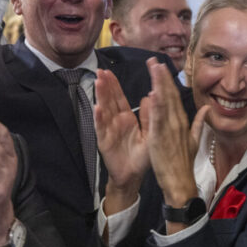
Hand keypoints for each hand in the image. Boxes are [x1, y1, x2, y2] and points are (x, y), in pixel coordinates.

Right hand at [94, 68, 150, 214]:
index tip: (109, 71)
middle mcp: (116, 122)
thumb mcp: (149, 134)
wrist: (133, 175)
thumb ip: (149, 117)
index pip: (119, 98)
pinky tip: (97, 108)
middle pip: (109, 101)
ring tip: (98, 82)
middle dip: (105, 86)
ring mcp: (109, 131)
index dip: (114, 85)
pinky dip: (99, 119)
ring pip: (104, 110)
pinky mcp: (105, 141)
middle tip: (100, 71)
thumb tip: (149, 97)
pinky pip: (102, 129)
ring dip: (101, 96)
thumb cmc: (141, 155)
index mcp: (126, 119)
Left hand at [145, 58, 208, 209]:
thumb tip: (207, 109)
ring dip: (159, 84)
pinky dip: (156, 106)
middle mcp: (177, 122)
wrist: (181, 182)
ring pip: (164, 102)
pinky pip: (159, 119)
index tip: (161, 66)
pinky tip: (153, 93)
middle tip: (154, 60)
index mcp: (182, 121)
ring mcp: (170, 129)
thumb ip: (199, 122)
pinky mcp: (161, 138)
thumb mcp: (194, 140)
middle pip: (169, 94)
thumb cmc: (184, 163)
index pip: (174, 96)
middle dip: (162, 76)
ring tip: (154, 68)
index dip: (167, 80)